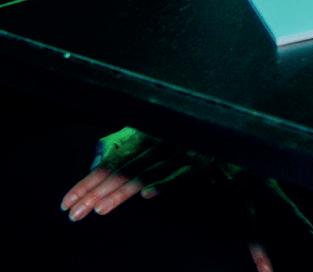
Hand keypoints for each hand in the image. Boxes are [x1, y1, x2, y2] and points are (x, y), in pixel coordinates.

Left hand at [61, 128, 195, 221]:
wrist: (216, 127)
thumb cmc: (177, 133)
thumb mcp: (145, 132)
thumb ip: (119, 144)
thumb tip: (95, 163)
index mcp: (143, 135)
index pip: (109, 162)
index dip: (87, 181)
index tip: (68, 200)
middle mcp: (158, 143)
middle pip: (123, 170)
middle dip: (97, 192)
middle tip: (77, 213)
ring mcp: (178, 153)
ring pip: (145, 173)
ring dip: (122, 191)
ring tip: (101, 208)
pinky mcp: (198, 163)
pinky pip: (180, 174)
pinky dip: (164, 183)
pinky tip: (148, 194)